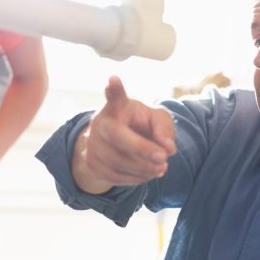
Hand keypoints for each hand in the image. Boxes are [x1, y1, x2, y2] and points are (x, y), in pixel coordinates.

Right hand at [73, 76, 175, 193]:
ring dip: (143, 168)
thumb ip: (165, 129)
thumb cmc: (139, 126)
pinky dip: (136, 179)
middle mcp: (101, 123)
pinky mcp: (91, 163)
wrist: (115, 144)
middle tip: (164, 158)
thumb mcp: (156, 120)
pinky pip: (115, 176)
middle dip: (142, 149)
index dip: (114, 89)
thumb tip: (168, 149)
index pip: (115, 97)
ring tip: (162, 168)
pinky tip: (148, 174)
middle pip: (117, 136)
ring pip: (117, 161)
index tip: (113, 80)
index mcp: (118, 107)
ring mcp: (93, 144)